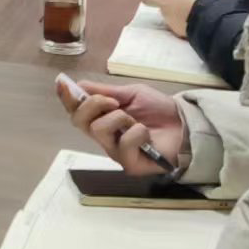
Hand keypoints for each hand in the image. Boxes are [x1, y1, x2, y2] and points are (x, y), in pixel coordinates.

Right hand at [59, 80, 187, 176]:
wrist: (185, 125)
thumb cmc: (158, 109)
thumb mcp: (130, 93)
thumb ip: (104, 91)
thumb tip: (76, 84)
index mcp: (102, 119)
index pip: (76, 111)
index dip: (67, 98)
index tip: (63, 83)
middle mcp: (104, 137)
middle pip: (79, 121)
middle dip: (93, 104)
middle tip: (112, 101)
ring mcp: (115, 152)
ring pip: (98, 130)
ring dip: (119, 118)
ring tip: (136, 120)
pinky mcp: (129, 164)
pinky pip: (123, 144)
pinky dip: (136, 132)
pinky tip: (146, 134)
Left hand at [139, 0, 214, 38]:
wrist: (209, 15)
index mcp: (164, 0)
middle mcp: (166, 14)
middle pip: (166, 10)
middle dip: (173, 7)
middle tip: (187, 2)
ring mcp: (174, 26)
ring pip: (176, 19)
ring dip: (182, 16)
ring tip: (197, 11)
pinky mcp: (183, 35)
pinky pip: (185, 27)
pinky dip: (189, 24)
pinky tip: (200, 20)